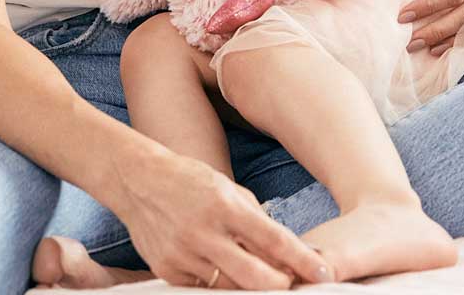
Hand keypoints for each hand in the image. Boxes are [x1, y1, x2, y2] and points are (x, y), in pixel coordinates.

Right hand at [116, 147, 330, 288]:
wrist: (138, 180)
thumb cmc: (189, 179)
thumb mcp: (226, 186)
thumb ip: (253, 217)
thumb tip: (281, 249)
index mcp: (225, 204)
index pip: (274, 240)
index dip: (302, 260)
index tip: (324, 273)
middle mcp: (205, 232)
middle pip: (255, 276)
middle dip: (281, 285)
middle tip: (296, 285)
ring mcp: (184, 254)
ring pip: (230, 288)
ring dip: (251, 287)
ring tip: (266, 280)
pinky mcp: (168, 271)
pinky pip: (203, 288)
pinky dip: (219, 284)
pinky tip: (227, 273)